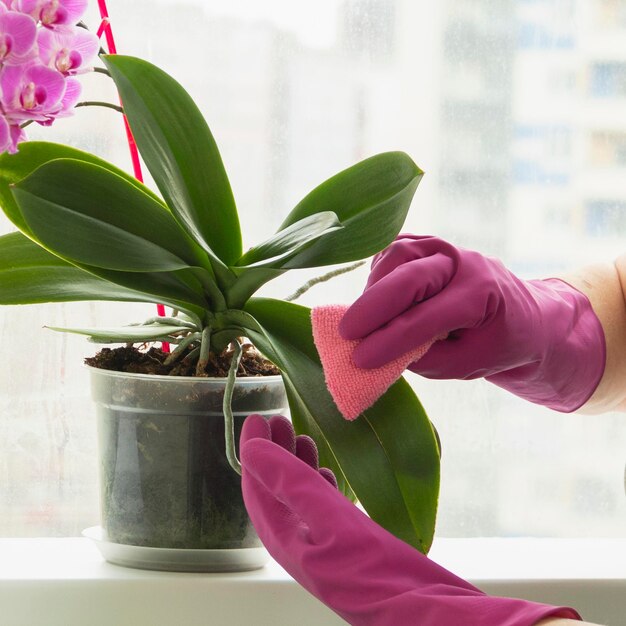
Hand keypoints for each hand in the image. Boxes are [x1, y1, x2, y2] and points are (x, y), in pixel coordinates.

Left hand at [240, 414, 579, 625]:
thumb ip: (289, 482)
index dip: (254, 451)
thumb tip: (252, 449)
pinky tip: (327, 470)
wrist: (418, 608)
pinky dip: (318, 480)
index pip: (256, 486)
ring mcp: (320, 541)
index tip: (257, 418)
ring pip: (297, 494)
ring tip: (302, 436)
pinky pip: (320, 504)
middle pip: (274, 487)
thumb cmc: (372, 569)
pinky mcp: (344, 541)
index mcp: (283, 536)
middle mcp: (296, 539)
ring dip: (296, 463)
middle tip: (280, 420)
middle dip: (274, 452)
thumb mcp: (327, 518)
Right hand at [339, 235, 605, 411]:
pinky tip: (372, 299)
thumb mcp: (469, 364)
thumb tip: (378, 353)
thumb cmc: (496, 343)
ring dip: (374, 287)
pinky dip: (377, 274)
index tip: (360, 361)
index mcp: (483, 294)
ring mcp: (445, 247)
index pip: (428, 317)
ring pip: (399, 254)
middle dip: (373, 305)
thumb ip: (427, 359)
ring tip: (361, 319)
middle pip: (411, 275)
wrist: (522, 314)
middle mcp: (465, 262)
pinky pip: (394, 250)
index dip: (391, 340)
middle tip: (346, 333)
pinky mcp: (427, 244)